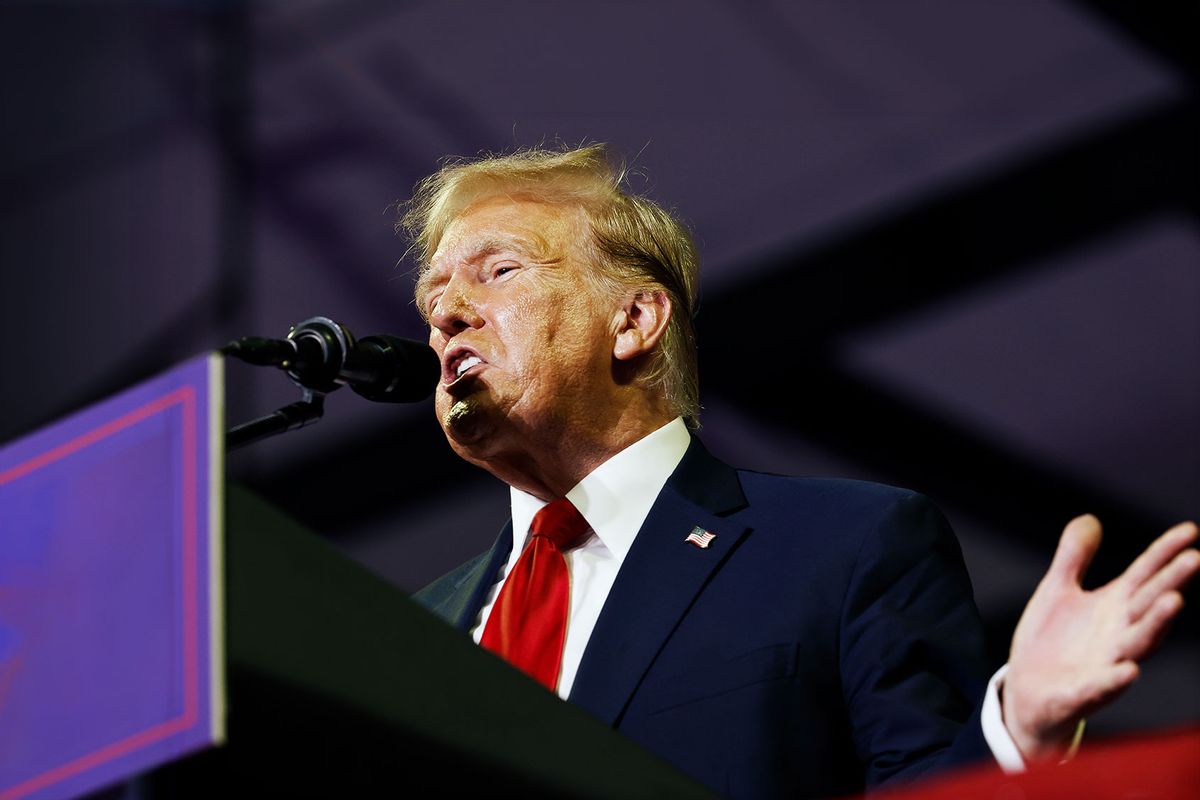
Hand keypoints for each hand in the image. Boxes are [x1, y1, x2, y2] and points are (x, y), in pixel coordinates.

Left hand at [1002, 514, 1198, 761]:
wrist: (1027, 692)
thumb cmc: (1050, 640)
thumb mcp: (1057, 590)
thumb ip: (1074, 557)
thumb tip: (1090, 518)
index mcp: (1113, 606)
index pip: (1145, 574)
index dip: (1165, 552)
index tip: (1190, 530)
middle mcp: (1118, 633)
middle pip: (1149, 605)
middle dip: (1171, 583)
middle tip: (1194, 559)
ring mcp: (1105, 664)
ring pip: (1138, 643)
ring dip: (1156, 624)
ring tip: (1175, 601)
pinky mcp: (1083, 693)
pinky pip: (1101, 686)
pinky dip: (1115, 679)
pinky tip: (1128, 669)